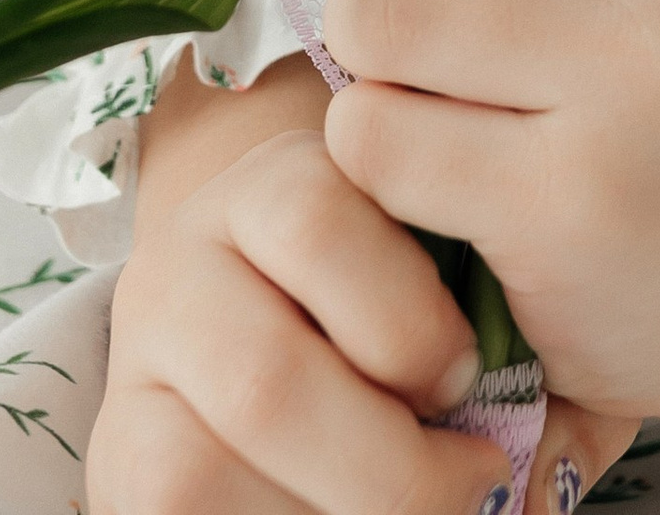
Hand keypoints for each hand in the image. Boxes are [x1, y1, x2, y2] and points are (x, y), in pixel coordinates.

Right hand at [90, 56, 493, 514]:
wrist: (290, 311)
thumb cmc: (415, 298)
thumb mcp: (451, 269)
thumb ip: (501, 312)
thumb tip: (545, 452)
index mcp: (280, 178)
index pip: (318, 219)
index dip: (409, 324)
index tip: (474, 376)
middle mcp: (184, 257)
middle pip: (264, 382)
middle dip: (387, 466)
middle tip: (473, 480)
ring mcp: (140, 361)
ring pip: (201, 470)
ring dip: (334, 507)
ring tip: (419, 509)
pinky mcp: (115, 456)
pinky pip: (175, 512)